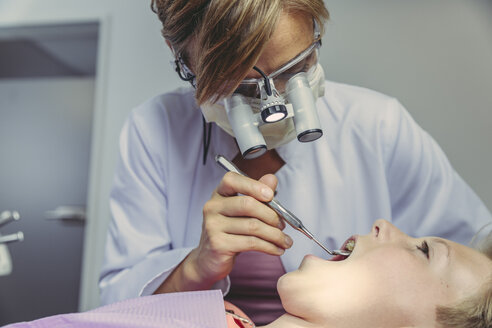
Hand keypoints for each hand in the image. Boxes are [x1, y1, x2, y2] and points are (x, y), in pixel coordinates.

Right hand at [189, 172, 292, 286]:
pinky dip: (269, 247)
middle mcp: (212, 207)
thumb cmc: (229, 232)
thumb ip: (256, 194)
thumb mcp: (242, 212)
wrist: (210, 259)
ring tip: (285, 241)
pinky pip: (251, 242)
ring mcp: (213, 226)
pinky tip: (277, 249)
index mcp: (219, 194)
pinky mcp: (218, 244)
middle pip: (247, 204)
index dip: (253, 185)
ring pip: (253, 226)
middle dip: (271, 215)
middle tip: (282, 225)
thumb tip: (271, 178)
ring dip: (275, 235)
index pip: (232, 180)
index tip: (271, 195)